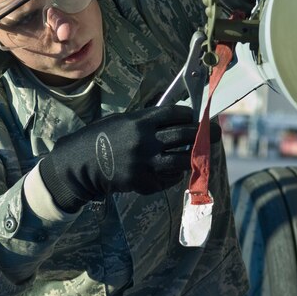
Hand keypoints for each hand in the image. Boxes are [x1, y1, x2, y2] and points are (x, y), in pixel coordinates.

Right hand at [39, 105, 220, 211]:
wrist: (79, 165)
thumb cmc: (100, 137)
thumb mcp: (122, 120)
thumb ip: (146, 120)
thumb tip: (175, 117)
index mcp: (140, 122)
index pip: (176, 114)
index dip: (191, 115)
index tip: (197, 116)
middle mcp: (145, 141)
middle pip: (185, 135)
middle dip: (205, 133)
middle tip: (217, 133)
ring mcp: (145, 163)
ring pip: (182, 161)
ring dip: (196, 157)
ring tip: (203, 153)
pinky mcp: (142, 182)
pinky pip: (168, 179)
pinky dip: (175, 175)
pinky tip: (176, 172)